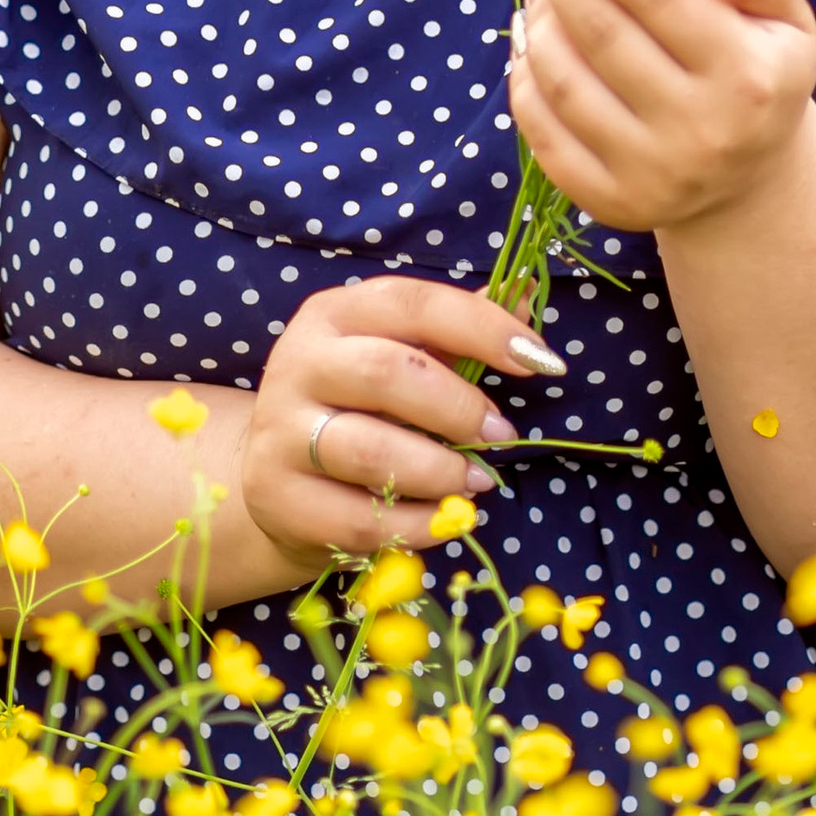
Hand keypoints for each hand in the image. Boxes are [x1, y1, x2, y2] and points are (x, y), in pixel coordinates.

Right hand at [240, 274, 566, 565]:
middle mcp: (299, 363)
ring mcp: (281, 432)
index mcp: (335, 314)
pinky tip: (443, 519)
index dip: (484, 328)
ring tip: (474, 481)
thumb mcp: (400, 355)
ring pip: (372, 452)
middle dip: (460, 408)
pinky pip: (361, 519)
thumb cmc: (357, 406)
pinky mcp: (278, 496)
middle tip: (502, 435)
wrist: (274, 478)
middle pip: (387, 373)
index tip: (541, 360)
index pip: (414, 303)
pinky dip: (419, 524)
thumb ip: (458, 329)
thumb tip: (524, 292)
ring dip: (441, 471)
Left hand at [507, 0, 815, 236]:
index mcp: (747, 76)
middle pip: (599, 32)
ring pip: (562, 80)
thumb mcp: (787, 23)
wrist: (750, 187)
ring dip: (536, 20)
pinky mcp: (611, 202)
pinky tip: (530, 41)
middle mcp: (700, 130)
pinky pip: (542, 131)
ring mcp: (652, 173)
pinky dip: (524, 77)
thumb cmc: (761, 78)